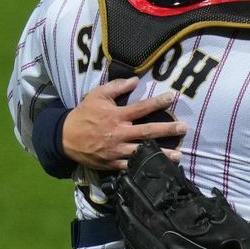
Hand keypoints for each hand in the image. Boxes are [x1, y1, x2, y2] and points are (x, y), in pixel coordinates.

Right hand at [62, 77, 187, 169]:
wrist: (65, 137)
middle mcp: (119, 133)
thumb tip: (135, 80)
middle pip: (147, 131)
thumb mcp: (97, 95)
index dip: (157, 102)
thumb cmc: (84, 113)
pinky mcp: (113, 163)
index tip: (172, 97)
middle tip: (184, 128)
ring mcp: (117, 150)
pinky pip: (131, 166)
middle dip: (167, 130)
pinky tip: (158, 168)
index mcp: (117, 115)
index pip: (141, 108)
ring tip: (179, 155)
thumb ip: (117, 87)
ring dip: (162, 154)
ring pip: (143, 152)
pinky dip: (144, 167)